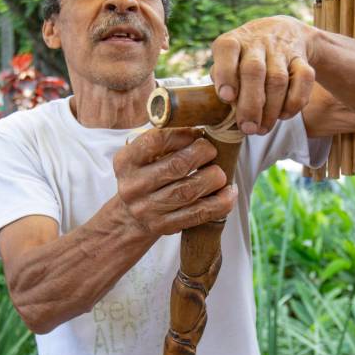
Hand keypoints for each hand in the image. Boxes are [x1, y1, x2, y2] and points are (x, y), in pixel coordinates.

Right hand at [113, 128, 236, 235]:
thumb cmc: (146, 176)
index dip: (181, 134)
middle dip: (201, 154)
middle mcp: (132, 186)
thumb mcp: (144, 156)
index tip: (197, 133)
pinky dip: (219, 203)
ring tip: (220, 173)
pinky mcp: (163, 226)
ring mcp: (147, 209)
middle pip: (175, 166)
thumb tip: (202, 128)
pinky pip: (198, 214)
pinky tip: (229, 193)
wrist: (131, 216)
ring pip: (188, 192)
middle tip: (212, 150)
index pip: (154, 141)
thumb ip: (165, 140)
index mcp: (125, 162)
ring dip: (212, 179)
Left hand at [209, 16, 316, 135]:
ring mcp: (281, 50)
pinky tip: (284, 115)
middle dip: (250, 104)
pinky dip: (295, 102)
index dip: (226, 74)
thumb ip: (222, 78)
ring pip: (278, 80)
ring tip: (262, 129)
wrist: (283, 31)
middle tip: (248, 128)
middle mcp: (257, 42)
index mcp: (233, 41)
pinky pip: (304, 80)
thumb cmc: (246, 56)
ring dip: (271, 110)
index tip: (226, 98)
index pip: (227, 49)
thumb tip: (227, 101)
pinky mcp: (302, 59)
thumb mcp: (228, 60)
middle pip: (254, 70)